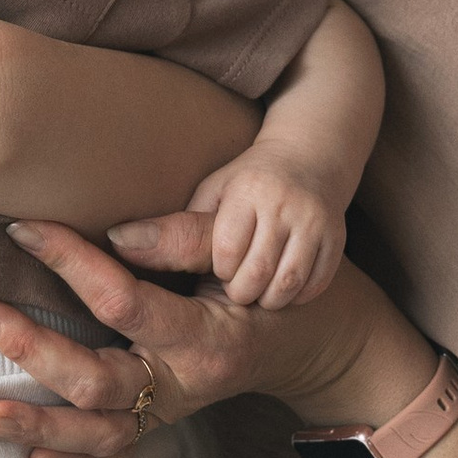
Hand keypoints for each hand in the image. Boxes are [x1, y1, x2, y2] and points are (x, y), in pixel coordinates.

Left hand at [0, 219, 405, 457]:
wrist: (323, 341)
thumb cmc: (275, 283)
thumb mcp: (246, 252)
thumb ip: (186, 239)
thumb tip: (116, 232)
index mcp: (206, 337)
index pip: (125, 302)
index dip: (72, 263)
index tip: (23, 230)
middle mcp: (185, 385)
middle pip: (98, 381)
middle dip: (32, 351)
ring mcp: (173, 411)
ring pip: (99, 433)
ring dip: (38, 427)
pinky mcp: (164, 423)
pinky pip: (117, 454)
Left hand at [179, 152, 351, 307]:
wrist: (310, 159)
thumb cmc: (246, 183)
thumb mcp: (211, 193)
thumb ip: (178, 225)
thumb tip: (121, 242)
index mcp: (249, 190)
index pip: (226, 250)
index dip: (219, 268)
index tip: (217, 268)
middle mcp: (285, 204)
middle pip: (256, 272)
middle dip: (240, 291)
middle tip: (235, 289)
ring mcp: (315, 222)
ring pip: (287, 284)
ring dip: (267, 299)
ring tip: (256, 292)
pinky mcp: (336, 239)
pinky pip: (314, 285)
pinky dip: (295, 296)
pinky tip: (282, 288)